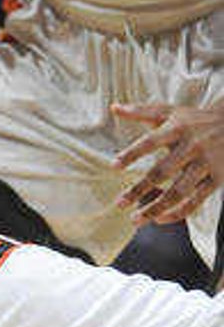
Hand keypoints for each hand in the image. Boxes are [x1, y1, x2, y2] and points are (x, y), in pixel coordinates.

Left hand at [113, 101, 223, 225]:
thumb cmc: (194, 120)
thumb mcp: (170, 112)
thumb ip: (141, 111)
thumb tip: (114, 107)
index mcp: (178, 128)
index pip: (151, 141)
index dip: (133, 153)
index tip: (114, 166)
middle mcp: (192, 146)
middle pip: (162, 171)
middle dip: (140, 189)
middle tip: (119, 204)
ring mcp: (206, 164)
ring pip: (179, 191)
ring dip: (156, 207)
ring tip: (135, 219)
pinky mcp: (217, 178)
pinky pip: (196, 200)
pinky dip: (178, 213)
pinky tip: (159, 220)